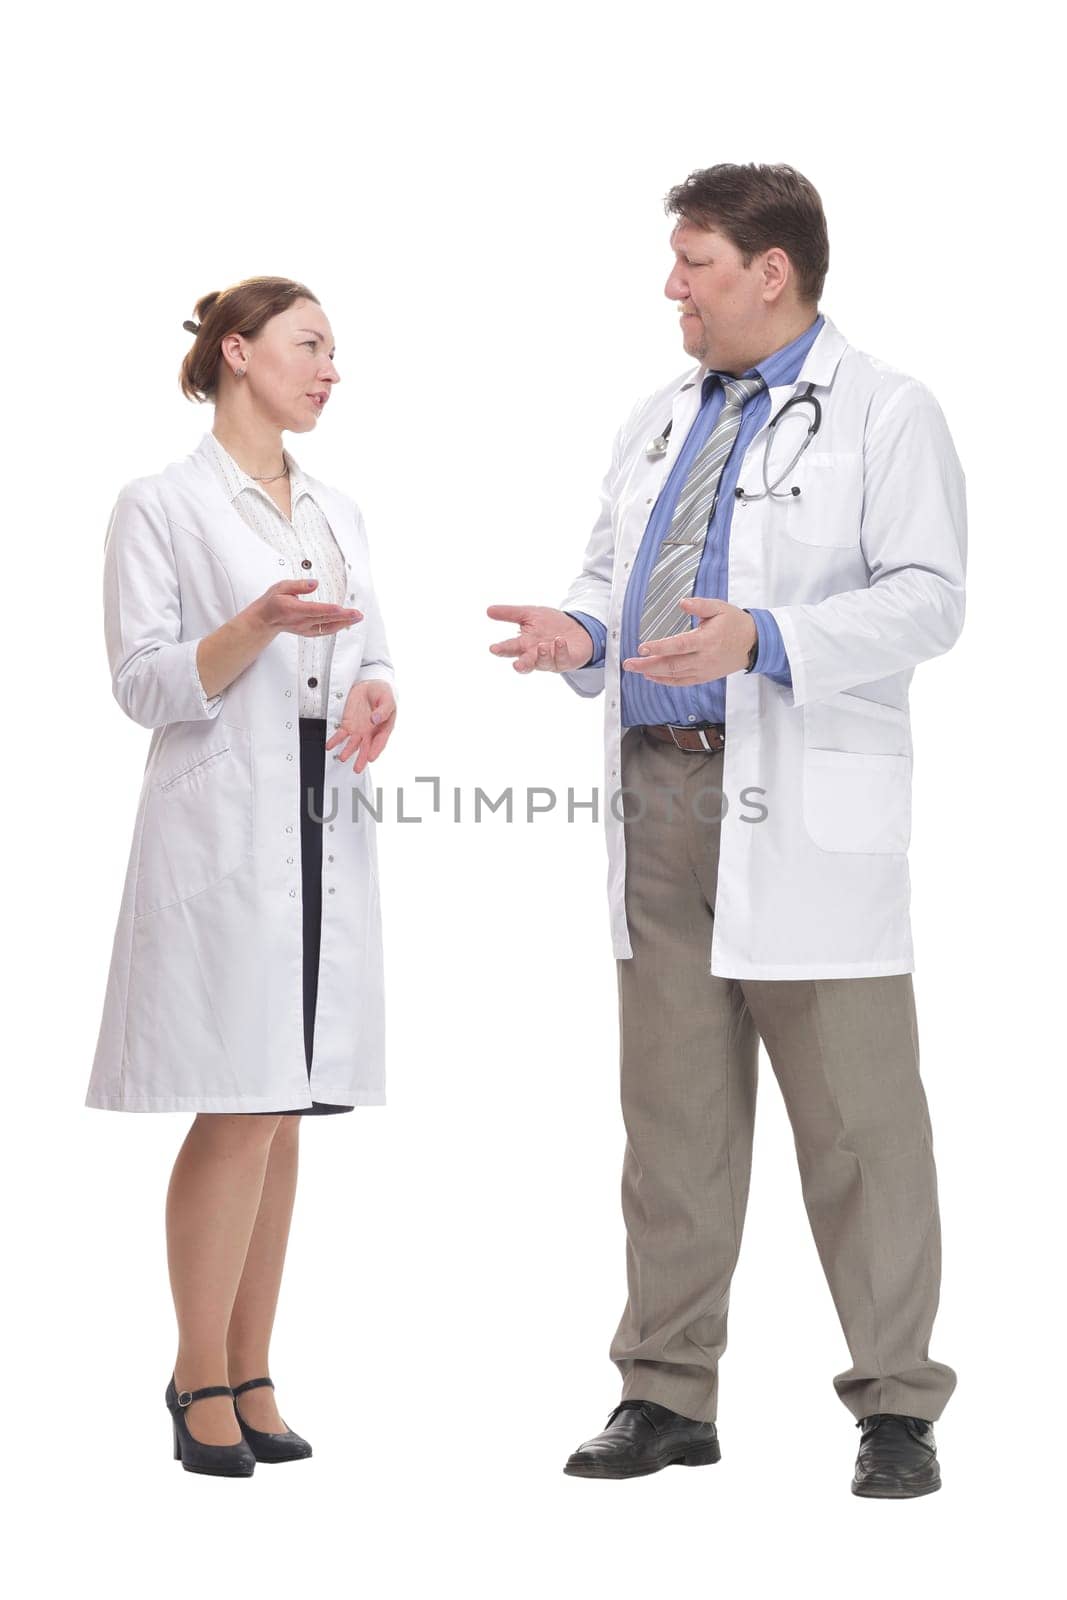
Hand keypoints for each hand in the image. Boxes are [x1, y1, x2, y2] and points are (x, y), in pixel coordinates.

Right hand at [251, 578, 362, 637]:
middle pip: (325, 620)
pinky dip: (337, 628)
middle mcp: (300, 621)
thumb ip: (298, 585)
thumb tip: (314, 583)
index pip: (313, 610)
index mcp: (293, 609)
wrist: (266, 619)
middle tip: (357, 614)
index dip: (327, 610)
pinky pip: (325, 631)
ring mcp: (305, 628)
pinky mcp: (309, 632)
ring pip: (327, 627)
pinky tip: (347, 623)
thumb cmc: (273, 602)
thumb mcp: (281, 587)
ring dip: (344, 623)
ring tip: (357, 617)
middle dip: (343, 617)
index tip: (340, 608)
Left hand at [325, 680, 395, 773]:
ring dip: (347, 752)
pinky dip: (334, 741)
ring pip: (353, 744)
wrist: (370, 685)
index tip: (371, 757)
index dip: (375, 750)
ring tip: (343, 758)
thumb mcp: (387, 699)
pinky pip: (341, 735)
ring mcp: (359, 730)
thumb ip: (383, 710)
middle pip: (366, 747)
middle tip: (357, 768)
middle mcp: (371, 732)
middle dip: (361, 759)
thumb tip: (375, 719)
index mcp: (384, 727)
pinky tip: (329, 746)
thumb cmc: (382, 693)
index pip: (380, 741)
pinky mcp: (348, 725)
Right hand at [486, 604, 594, 672]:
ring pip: (544, 663)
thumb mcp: (529, 614)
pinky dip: (560, 650)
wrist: (576, 629)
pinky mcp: (565, 660)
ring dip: (542, 656)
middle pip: (526, 662)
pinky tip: (559, 640)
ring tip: (542, 645)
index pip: (510, 648)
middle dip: (521, 664)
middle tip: (516, 664)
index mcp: (524, 644)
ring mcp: (551, 660)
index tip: (493, 648)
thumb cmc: (550, 624)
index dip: (502, 650)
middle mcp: (535, 655)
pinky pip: (562, 658)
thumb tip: (488, 610)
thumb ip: (510, 614)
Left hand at [621, 599, 756, 684]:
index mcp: (707, 640)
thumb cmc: (735, 624)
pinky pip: (682, 682)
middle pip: (672, 664)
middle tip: (629, 663)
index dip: (660, 648)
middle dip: (647, 664)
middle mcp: (704, 658)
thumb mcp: (720, 607)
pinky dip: (666, 681)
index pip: (679, 645)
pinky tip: (652, 677)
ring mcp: (704, 670)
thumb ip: (700, 605)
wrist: (753, 644)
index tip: (642, 647)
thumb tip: (682, 602)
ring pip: (675, 675)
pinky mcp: (704, 677)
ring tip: (636, 669)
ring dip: (653, 673)